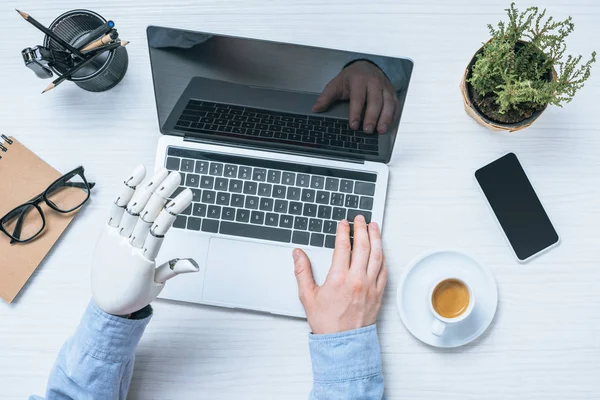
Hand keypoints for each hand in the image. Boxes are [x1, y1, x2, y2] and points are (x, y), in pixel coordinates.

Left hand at [91, 165, 198, 315]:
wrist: (106, 306)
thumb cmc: (133, 296)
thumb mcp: (157, 287)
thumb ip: (173, 269)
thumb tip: (194, 264)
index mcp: (142, 261)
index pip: (160, 228)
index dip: (174, 209)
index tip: (187, 194)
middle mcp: (127, 247)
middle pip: (146, 213)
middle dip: (162, 192)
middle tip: (176, 176)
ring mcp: (114, 239)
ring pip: (131, 208)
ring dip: (146, 187)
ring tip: (160, 172)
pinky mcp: (105, 234)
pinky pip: (115, 209)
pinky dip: (125, 192)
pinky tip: (136, 176)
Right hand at [292, 216, 387, 333]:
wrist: (343, 343)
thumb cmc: (327, 322)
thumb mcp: (307, 296)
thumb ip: (302, 272)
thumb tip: (298, 254)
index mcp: (339, 279)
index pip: (343, 247)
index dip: (343, 231)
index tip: (343, 223)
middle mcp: (357, 280)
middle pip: (363, 246)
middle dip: (362, 229)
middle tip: (360, 219)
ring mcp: (370, 286)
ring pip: (377, 255)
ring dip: (376, 238)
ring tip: (374, 227)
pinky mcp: (379, 293)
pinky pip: (384, 270)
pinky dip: (383, 256)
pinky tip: (381, 250)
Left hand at [312, 60, 399, 133]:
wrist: (366, 66)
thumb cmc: (350, 78)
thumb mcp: (336, 84)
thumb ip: (326, 97)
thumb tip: (316, 108)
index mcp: (359, 80)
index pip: (358, 98)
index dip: (356, 112)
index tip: (353, 125)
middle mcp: (374, 82)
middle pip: (375, 101)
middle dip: (372, 117)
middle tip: (367, 131)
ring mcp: (385, 87)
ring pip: (388, 103)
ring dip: (385, 118)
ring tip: (380, 131)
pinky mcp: (392, 92)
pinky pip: (395, 104)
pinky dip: (393, 115)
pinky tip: (389, 125)